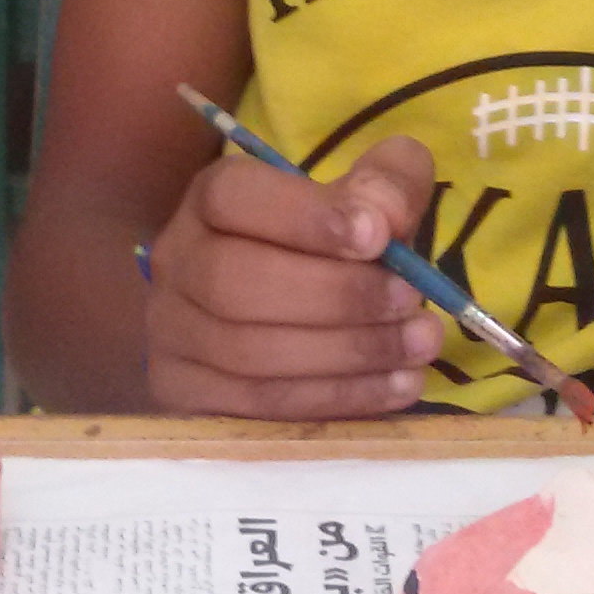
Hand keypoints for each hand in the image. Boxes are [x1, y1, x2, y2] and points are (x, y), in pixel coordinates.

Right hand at [142, 134, 441, 417]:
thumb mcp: (369, 200)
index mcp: (211, 201)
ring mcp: (172, 336)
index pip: (234, 197)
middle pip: (235, 283)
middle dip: (336, 296)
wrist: (297, 312)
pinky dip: (338, 399)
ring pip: (248, 354)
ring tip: (421, 343)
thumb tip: (384, 217)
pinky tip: (397, 385)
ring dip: (347, 353)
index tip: (378, 235)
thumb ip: (387, 185)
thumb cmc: (334, 247)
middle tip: (410, 299)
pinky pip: (260, 407)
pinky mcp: (187, 399)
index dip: (303, 216)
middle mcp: (176, 263)